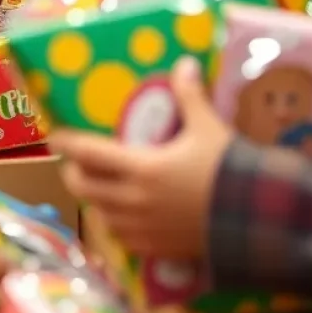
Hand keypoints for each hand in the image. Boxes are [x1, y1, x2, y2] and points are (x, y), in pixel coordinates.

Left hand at [51, 58, 232, 260]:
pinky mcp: (157, 249)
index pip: (88, 153)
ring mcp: (143, 228)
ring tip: (94, 187)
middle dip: (72, 173)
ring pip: (99, 214)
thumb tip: (185, 63)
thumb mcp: (208, 128)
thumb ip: (190, 96)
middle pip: (84, 187)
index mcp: (141, 167)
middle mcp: (134, 200)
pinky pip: (121, 238)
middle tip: (73, 162)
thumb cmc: (228, 171)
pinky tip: (119, 217)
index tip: (55, 136)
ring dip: (91, 199)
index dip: (67, 144)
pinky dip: (113, 225)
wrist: (256, 221)